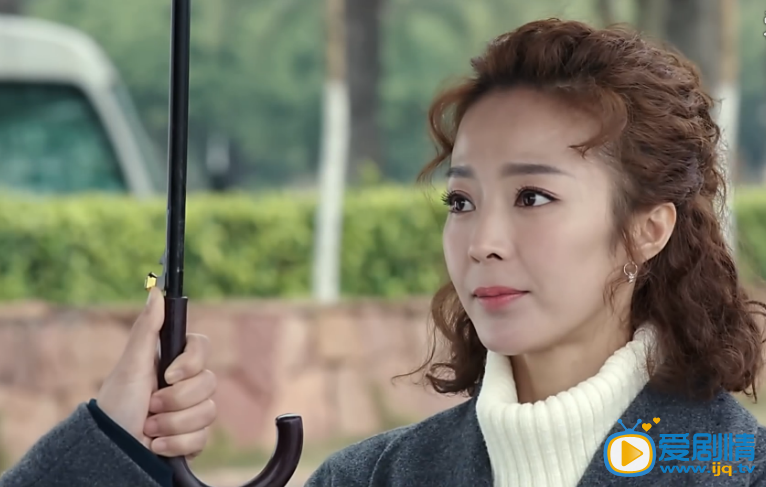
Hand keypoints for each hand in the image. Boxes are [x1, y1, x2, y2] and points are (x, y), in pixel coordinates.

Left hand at [96, 286, 217, 458]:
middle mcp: (186, 385)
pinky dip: (175, 444)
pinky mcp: (194, 438)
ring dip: (172, 424)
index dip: (190, 363)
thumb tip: (155, 292)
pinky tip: (156, 445)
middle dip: (175, 400)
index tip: (168, 375)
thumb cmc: (117, 405)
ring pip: (208, 412)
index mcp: (173, 363)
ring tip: (148, 428)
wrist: (111, 450)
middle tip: (149, 406)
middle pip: (209, 383)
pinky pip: (202, 438)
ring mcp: (192, 412)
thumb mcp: (130, 365)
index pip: (203, 348)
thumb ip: (147, 328)